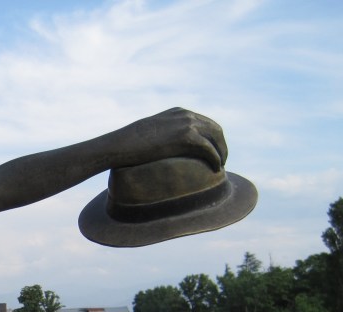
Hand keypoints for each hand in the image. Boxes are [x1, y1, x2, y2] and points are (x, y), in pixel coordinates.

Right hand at [113, 108, 227, 170]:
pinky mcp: (186, 137)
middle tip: (221, 160)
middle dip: (221, 145)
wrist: (121, 144)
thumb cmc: (129, 143)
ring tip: (220, 166)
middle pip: (215, 129)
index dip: (213, 138)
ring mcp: (187, 124)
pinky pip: (209, 149)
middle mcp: (186, 115)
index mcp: (179, 112)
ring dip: (221, 152)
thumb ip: (162, 135)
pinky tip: (216, 168)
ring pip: (216, 137)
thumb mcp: (149, 133)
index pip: (205, 122)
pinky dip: (215, 158)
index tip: (214, 151)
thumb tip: (162, 148)